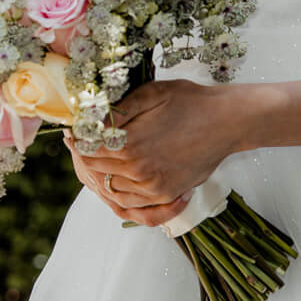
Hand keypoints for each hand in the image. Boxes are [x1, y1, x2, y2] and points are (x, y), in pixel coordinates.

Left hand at [63, 78, 236, 227]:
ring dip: (102, 177)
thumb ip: (118, 109)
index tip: (71, 132)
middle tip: (80, 145)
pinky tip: (121, 183)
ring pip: (112, 190)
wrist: (228, 121)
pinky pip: (135, 207)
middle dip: (86, 157)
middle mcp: (138, 171)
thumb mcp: (150, 93)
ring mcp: (153, 188)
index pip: (86, 149)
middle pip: (96, 170)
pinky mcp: (168, 196)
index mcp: (129, 144)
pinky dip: (123, 197)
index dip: (76, 139)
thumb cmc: (190, 101)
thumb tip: (89, 118)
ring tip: (99, 163)